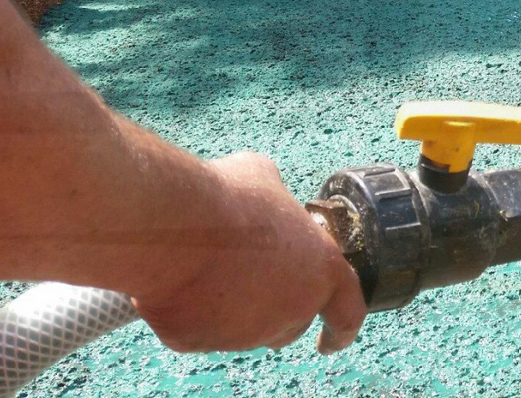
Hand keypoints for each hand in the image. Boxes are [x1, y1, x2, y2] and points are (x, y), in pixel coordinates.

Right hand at [129, 152, 366, 353]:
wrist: (173, 226)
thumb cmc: (229, 198)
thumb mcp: (266, 179)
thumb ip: (278, 200)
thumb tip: (266, 195)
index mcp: (321, 272)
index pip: (347, 312)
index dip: (341, 329)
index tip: (331, 342)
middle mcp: (290, 311)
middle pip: (291, 325)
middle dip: (278, 311)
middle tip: (255, 282)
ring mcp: (243, 334)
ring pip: (242, 330)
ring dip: (234, 309)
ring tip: (212, 267)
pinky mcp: (197, 341)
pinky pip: (197, 332)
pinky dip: (191, 312)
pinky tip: (181, 283)